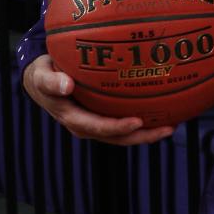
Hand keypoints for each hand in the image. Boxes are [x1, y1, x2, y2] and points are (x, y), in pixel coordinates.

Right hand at [22, 54, 173, 145]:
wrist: (41, 80)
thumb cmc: (44, 76)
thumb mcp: (42, 76)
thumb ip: (51, 81)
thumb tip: (66, 85)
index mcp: (74, 119)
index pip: (99, 128)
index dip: (118, 127)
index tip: (138, 121)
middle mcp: (87, 126)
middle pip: (118, 137)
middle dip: (143, 136)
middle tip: (168, 128)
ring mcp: (96, 124)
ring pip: (124, 135)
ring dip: (147, 133)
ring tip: (172, 126)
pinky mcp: (102, 118)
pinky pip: (124, 124)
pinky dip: (142, 122)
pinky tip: (161, 113)